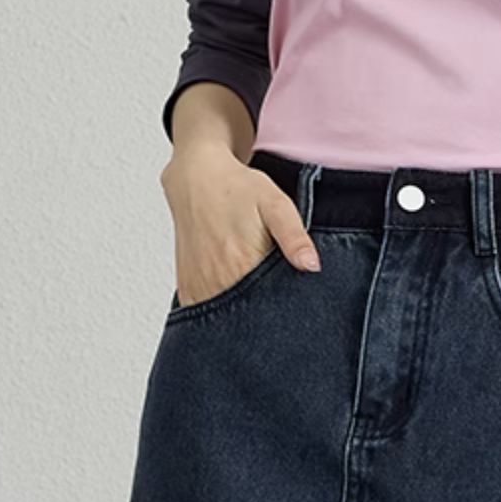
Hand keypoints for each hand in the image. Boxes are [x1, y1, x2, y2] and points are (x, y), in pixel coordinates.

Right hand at [160, 144, 319, 305]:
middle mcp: (218, 282)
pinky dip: (222, 311)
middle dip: (265, 314)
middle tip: (270, 290)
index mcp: (243, 265)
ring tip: (250, 287)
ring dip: (242, 314)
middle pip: (251, 317)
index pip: (273, 307)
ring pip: (228, 321)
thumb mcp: (275, 204)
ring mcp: (201, 290)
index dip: (286, 308)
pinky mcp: (188, 291)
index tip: (291, 301)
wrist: (196, 180)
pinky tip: (231, 290)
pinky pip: (209, 314)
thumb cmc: (237, 189)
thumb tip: (312, 265)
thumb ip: (294, 236)